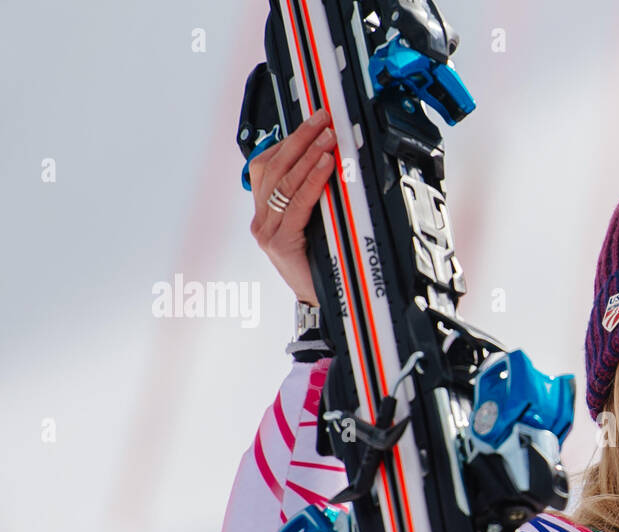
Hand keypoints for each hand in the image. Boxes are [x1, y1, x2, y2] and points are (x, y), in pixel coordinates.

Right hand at [247, 109, 336, 305]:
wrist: (322, 302)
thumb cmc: (321, 263)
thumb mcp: (316, 222)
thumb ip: (315, 197)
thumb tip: (331, 160)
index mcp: (265, 211)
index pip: (267, 163)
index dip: (288, 139)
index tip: (312, 120)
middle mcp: (261, 219)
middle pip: (273, 165)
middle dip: (299, 137)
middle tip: (322, 117)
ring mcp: (266, 231)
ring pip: (283, 180)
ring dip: (308, 153)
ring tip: (327, 136)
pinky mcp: (279, 242)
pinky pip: (297, 203)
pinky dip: (313, 180)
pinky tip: (326, 165)